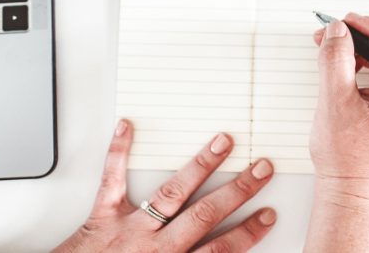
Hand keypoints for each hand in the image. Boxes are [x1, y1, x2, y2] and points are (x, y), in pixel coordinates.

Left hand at [54, 120, 275, 252]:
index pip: (218, 249)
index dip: (246, 232)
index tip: (267, 216)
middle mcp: (153, 246)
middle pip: (204, 214)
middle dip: (236, 191)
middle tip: (260, 170)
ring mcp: (128, 227)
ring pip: (172, 193)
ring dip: (199, 167)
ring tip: (221, 144)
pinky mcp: (101, 217)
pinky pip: (111, 180)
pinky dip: (118, 152)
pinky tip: (127, 127)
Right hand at [310, 13, 368, 200]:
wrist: (351, 190)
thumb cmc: (350, 160)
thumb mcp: (336, 104)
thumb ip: (336, 60)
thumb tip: (338, 29)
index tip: (348, 28)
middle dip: (364, 33)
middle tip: (332, 37)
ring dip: (359, 45)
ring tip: (331, 53)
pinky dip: (360, 59)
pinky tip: (340, 67)